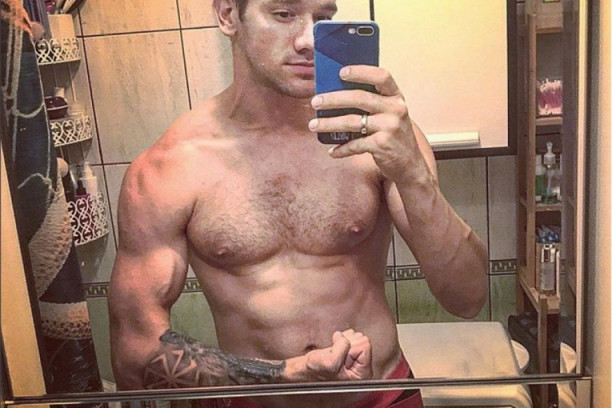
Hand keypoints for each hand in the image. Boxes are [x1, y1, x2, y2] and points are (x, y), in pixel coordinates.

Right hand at [302, 329, 372, 380]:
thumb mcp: (330, 362)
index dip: (349, 349)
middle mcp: (364, 366)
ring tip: (334, 353)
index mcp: (363, 374)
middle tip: (336, 355)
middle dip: (346, 344)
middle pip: (362, 340)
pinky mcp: (352, 349)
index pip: (365, 346)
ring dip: (343, 341)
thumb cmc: (318, 371)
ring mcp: (358, 357)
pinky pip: (351, 334)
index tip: (340, 359)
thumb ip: (342, 348)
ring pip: (357, 336)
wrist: (309, 368)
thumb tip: (345, 337)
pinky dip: (341, 338)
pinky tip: (335, 348)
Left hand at [309, 65, 431, 184]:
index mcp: (396, 97)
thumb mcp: (390, 114)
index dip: (361, 71)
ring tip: (314, 125)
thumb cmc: (394, 135)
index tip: (341, 72)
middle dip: (333, 99)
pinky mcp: (382, 145)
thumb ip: (374, 102)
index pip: (381, 76)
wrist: (410, 164)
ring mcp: (390, 127)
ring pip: (352, 121)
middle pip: (359, 98)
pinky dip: (341, 149)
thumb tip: (337, 92)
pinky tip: (332, 152)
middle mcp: (395, 109)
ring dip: (329, 124)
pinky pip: (355, 145)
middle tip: (315, 102)